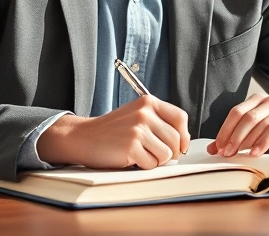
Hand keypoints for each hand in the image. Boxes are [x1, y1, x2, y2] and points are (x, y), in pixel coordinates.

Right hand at [37, 96, 189, 169]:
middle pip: (176, 139)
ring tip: (141, 155)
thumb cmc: (112, 130)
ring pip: (166, 154)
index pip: (180, 117)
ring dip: (156, 160)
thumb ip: (158, 122)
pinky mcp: (131, 146)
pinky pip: (151, 164)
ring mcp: (138, 129)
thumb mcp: (136, 115)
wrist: (84, 137)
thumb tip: (182, 143)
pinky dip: (144, 166)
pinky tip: (131, 159)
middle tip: (156, 155)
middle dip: (170, 153)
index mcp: (148, 102)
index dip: (184, 135)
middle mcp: (145, 113)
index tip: (180, 146)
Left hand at [206, 93, 268, 157]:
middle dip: (239, 137)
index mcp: (260, 101)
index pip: (238, 112)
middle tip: (231, 153)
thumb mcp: (258, 132)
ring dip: (259, 141)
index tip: (220, 148)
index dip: (226, 130)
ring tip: (251, 155)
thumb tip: (213, 149)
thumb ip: (237, 138)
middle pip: (252, 118)